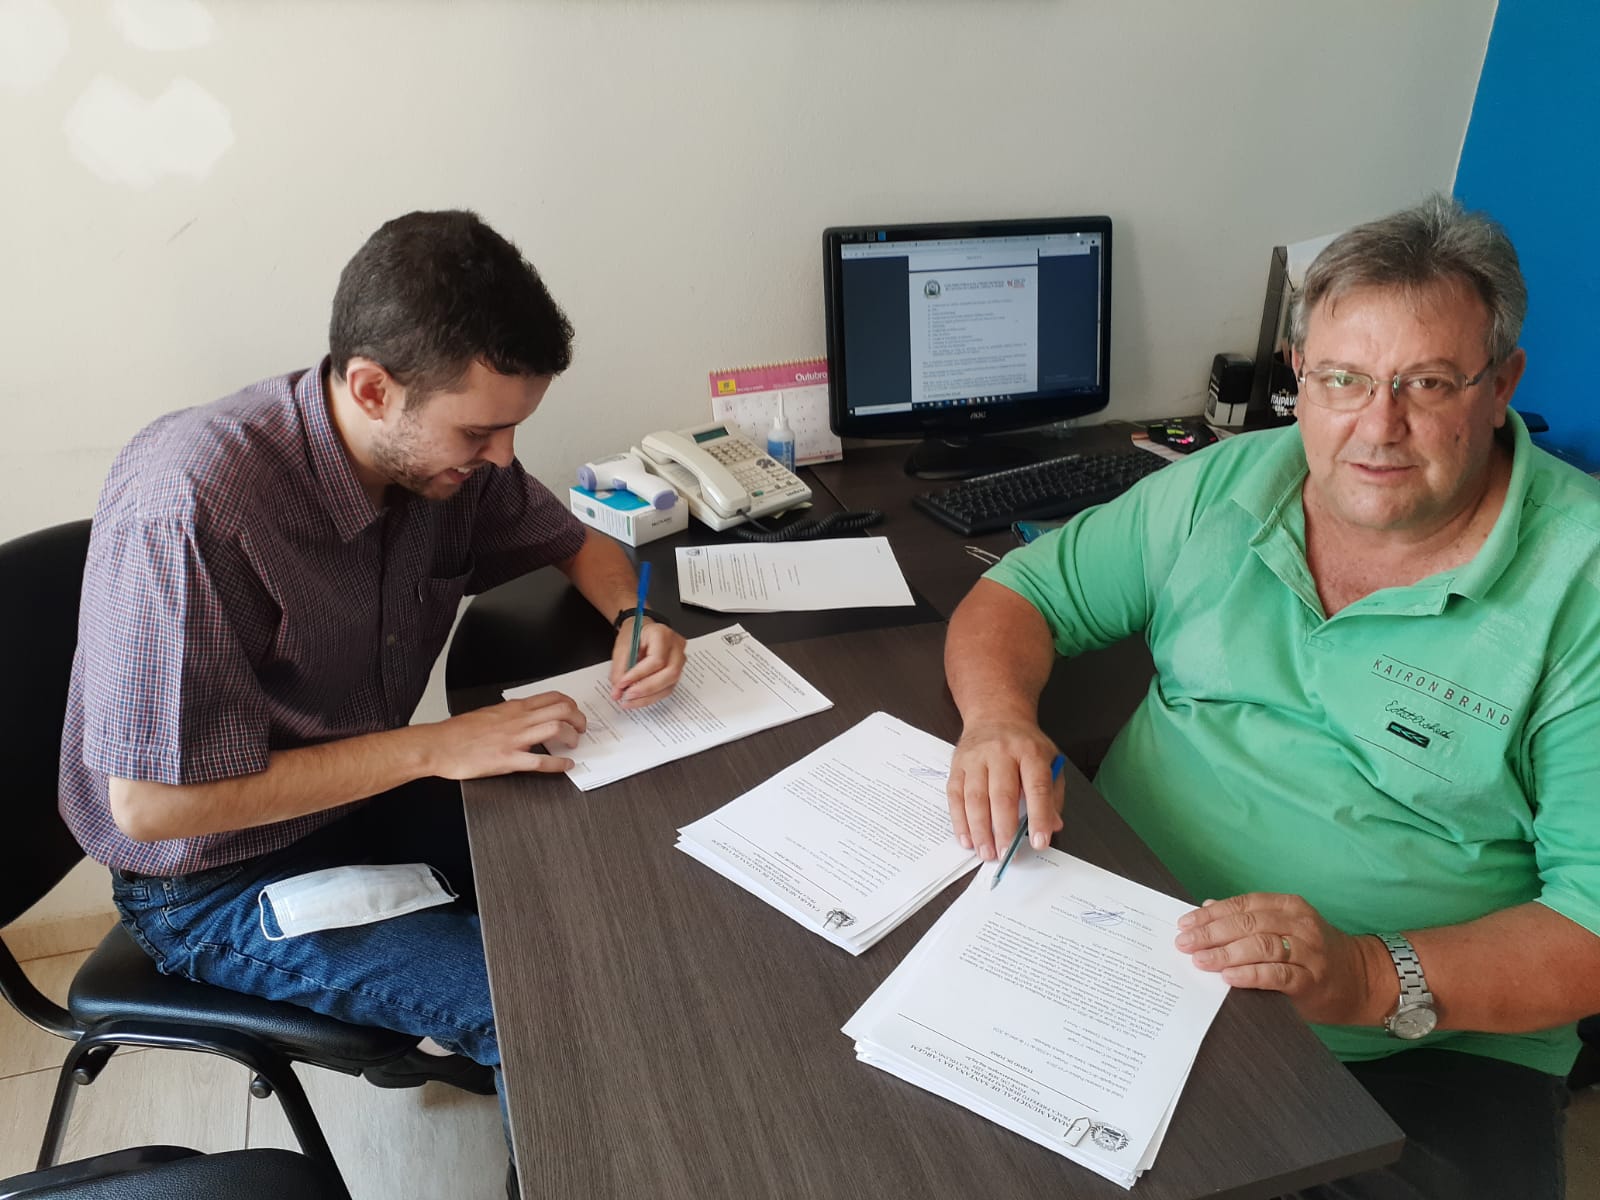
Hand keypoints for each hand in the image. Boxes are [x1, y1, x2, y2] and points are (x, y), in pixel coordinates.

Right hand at [424, 692, 586, 778]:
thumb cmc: (458, 732)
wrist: (438, 745)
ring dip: (572, 736)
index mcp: (514, 708)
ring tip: (575, 744)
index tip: (576, 712)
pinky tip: (566, 766)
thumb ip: (510, 715)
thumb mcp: (488, 713)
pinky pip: (540, 761)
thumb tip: (525, 717)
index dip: (571, 704)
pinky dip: (558, 764)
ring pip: (556, 728)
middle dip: (579, 718)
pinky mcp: (508, 759)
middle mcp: (518, 720)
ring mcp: (514, 739)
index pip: (552, 697)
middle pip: (562, 709)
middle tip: (582, 729)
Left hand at [609, 619, 686, 708]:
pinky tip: (637, 699)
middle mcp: (676, 646)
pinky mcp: (677, 672)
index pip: (656, 659)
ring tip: (629, 701)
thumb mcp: (622, 647)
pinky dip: (651, 697)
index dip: (639, 674)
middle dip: (646, 688)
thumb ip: (619, 670)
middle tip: (627, 696)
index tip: (622, 684)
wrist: (642, 632)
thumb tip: (617, 692)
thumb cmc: (634, 635)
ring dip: (648, 697)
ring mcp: (680, 660)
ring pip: (670, 684)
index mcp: (662, 634)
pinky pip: (667, 689)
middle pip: (670, 673)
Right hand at [946, 720, 1063, 861]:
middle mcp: (1001, 752)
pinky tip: (967, 839)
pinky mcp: (957, 765)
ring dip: (980, 829)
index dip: (1039, 816)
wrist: (995, 714)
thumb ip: (1052, 794)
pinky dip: (960, 821)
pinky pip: (955, 796)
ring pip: (975, 798)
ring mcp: (976, 758)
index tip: (1039, 842)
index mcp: (1030, 751)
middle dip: (1003, 829)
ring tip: (986, 853)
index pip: (1037, 787)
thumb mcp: (1049, 760)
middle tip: (1005, 854)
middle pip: (1002, 795)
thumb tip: (1053, 825)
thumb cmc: (1025, 744)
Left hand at [1175, 893, 1392, 1025]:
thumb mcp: (1285, 927)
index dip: (1211, 914)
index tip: (1185, 924)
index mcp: (1289, 906)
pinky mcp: (1312, 980)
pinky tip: (1229, 977)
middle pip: (1248, 923)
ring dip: (1226, 953)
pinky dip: (1250, 974)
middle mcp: (1300, 924)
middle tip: (1184, 943)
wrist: (1362, 980)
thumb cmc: (1314, 953)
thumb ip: (1249, 917)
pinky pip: (1277, 974)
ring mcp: (1309, 952)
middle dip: (1211, 933)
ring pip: (1261, 945)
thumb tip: (1207, 906)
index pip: (1243, 904)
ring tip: (1201, 960)